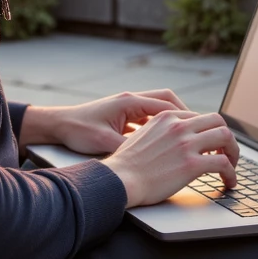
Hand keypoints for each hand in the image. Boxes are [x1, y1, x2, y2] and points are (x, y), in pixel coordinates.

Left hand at [18, 91, 186, 155]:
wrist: (57, 125)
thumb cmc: (77, 131)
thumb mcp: (105, 142)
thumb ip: (130, 147)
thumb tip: (153, 157)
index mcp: (129, 103)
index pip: (168, 106)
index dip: (187, 119)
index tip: (201, 132)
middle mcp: (131, 101)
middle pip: (168, 102)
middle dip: (186, 115)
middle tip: (200, 132)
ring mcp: (127, 107)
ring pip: (159, 109)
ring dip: (174, 121)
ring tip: (187, 138)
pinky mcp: (122, 116)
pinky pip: (148, 117)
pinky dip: (159, 127)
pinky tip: (164, 143)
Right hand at [107, 109, 238, 208]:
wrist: (118, 180)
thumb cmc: (126, 166)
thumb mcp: (141, 137)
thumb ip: (160, 134)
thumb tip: (172, 144)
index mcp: (166, 118)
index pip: (198, 117)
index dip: (208, 132)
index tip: (211, 145)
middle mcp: (178, 126)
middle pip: (217, 121)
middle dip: (226, 137)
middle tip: (227, 153)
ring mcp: (186, 144)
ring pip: (225, 137)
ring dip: (233, 153)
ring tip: (231, 167)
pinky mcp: (192, 164)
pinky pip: (223, 164)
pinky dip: (231, 174)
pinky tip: (229, 182)